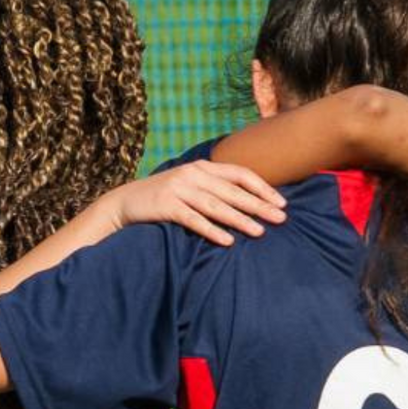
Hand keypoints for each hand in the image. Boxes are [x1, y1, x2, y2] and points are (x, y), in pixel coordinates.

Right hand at [110, 160, 286, 245]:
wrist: (126, 202)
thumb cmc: (164, 197)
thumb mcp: (190, 185)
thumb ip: (213, 187)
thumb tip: (249, 200)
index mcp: (202, 167)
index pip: (240, 174)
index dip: (262, 188)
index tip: (281, 203)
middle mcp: (192, 174)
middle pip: (232, 191)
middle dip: (259, 205)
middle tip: (281, 219)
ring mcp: (178, 189)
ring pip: (215, 205)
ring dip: (240, 220)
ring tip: (259, 232)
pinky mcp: (165, 206)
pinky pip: (193, 220)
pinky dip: (211, 231)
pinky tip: (227, 241)